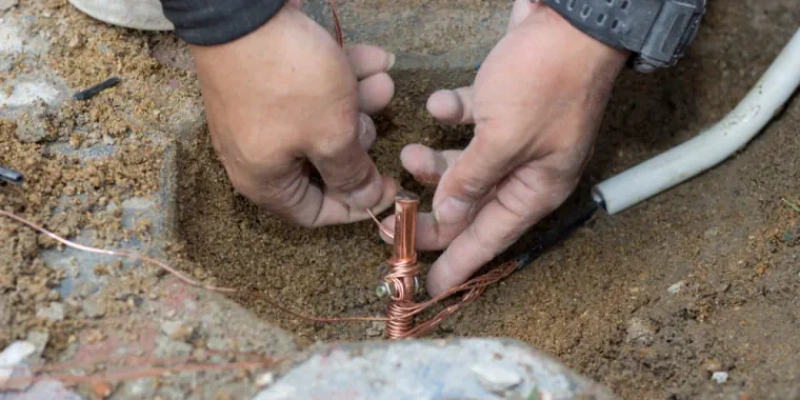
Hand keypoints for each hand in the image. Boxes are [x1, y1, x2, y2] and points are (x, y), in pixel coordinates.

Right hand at [188, 1, 398, 226]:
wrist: (245, 9)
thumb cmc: (290, 83)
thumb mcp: (332, 135)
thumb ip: (352, 174)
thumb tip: (366, 199)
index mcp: (265, 181)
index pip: (315, 213)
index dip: (357, 204)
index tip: (391, 186)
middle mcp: (259, 154)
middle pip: (322, 163)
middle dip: (360, 138)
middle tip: (379, 117)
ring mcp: (261, 115)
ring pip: (322, 120)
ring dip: (359, 102)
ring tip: (385, 80)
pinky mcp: (267, 81)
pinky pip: (310, 91)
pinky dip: (342, 77)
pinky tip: (376, 58)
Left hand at [381, 0, 628, 294]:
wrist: (572, 16)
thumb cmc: (546, 79)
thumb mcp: (503, 139)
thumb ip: (471, 180)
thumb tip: (450, 215)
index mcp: (535, 188)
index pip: (489, 238)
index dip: (457, 264)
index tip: (428, 287)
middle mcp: (527, 168)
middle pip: (471, 204)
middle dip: (432, 209)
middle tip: (392, 216)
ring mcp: (516, 136)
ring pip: (465, 166)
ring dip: (434, 163)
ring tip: (407, 153)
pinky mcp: (505, 104)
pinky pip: (470, 122)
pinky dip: (452, 115)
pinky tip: (441, 104)